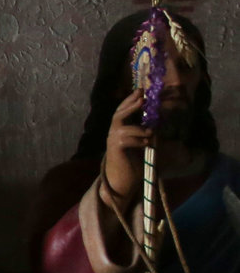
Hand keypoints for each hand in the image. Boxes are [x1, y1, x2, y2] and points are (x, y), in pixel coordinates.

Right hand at [102, 84, 152, 205]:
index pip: (123, 111)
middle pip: (118, 114)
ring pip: (121, 127)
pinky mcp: (115, 150)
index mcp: (120, 130)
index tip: (141, 91)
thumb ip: (148, 133)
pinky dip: (138, 140)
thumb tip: (159, 123)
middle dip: (130, 104)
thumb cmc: (134, 163)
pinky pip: (125, 140)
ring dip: (138, 128)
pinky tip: (147, 144)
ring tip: (150, 132)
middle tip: (142, 96)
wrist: (123, 181)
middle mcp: (114, 133)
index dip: (130, 100)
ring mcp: (113, 141)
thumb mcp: (143, 144)